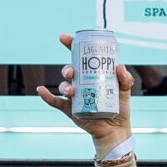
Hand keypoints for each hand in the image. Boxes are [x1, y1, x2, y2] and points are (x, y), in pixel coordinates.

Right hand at [36, 34, 134, 149]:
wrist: (115, 129)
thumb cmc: (120, 107)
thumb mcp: (125, 91)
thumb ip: (125, 78)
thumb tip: (119, 66)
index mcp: (91, 74)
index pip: (79, 57)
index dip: (70, 45)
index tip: (64, 38)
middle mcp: (80, 82)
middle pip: (69, 70)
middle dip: (67, 68)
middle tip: (71, 72)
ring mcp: (74, 95)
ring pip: (63, 86)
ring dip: (64, 86)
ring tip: (71, 91)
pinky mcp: (69, 109)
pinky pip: (54, 101)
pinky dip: (46, 96)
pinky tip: (40, 90)